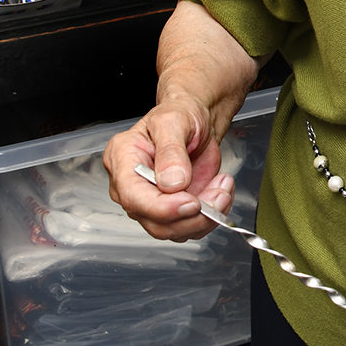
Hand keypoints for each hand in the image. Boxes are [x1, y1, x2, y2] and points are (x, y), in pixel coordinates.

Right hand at [103, 95, 236, 242]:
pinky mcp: (173, 210)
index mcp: (122, 160)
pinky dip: (212, 217)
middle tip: (220, 193)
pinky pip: (191, 227)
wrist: (197, 121)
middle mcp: (131, 186)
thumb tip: (171, 182)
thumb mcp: (174, 121)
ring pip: (175, 230)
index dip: (163, 207)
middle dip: (193, 215)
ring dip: (207, 217)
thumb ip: (171, 151)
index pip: (133, 197)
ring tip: (223, 187)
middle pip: (155, 222)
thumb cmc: (180, 115)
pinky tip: (220, 193)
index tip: (193, 203)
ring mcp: (151, 202)